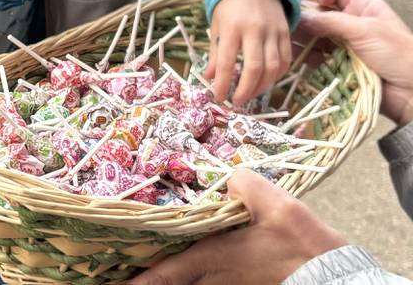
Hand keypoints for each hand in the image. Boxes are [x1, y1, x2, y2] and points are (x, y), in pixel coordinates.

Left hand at [127, 170, 346, 284]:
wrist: (333, 274)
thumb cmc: (298, 241)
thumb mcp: (269, 200)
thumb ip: (239, 183)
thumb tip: (225, 178)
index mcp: (211, 258)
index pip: (164, 275)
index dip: (137, 284)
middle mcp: (215, 277)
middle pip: (172, 284)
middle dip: (146, 282)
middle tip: (118, 277)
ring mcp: (231, 283)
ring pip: (191, 283)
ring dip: (169, 276)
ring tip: (144, 267)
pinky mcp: (245, 282)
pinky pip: (210, 279)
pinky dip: (191, 273)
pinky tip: (192, 258)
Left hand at [207, 0, 291, 105]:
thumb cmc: (230, 5)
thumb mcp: (217, 25)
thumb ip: (215, 52)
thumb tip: (210, 78)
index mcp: (232, 27)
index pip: (227, 61)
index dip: (223, 83)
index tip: (218, 97)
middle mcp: (255, 30)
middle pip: (255, 68)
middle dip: (246, 90)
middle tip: (237, 102)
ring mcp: (273, 31)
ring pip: (273, 67)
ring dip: (262, 87)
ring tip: (250, 94)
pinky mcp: (286, 32)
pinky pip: (285, 60)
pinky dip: (277, 75)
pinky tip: (266, 81)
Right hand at [298, 0, 412, 125]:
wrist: (412, 92)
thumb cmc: (397, 53)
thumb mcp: (364, 30)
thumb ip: (330, 21)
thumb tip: (301, 18)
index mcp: (364, 7)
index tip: (320, 1)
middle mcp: (352, 23)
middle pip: (322, 14)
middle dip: (307, 19)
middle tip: (292, 26)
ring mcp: (346, 44)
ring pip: (317, 36)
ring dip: (304, 39)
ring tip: (291, 44)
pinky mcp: (340, 64)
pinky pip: (319, 57)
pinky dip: (308, 57)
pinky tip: (301, 59)